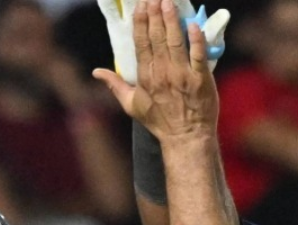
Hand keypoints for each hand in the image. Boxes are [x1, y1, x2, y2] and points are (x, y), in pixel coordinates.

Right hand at [94, 0, 218, 140]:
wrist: (187, 138)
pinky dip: (196, 39)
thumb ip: (115, 85)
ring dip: (171, 19)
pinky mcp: (201, 79)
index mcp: (146, 76)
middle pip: (157, 37)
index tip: (140, 6)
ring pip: (175, 41)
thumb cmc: (160, 122)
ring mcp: (183, 75)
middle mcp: (163, 73)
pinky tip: (192, 24)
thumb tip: (96, 72)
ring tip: (168, 2)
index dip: (141, 22)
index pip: (141, 42)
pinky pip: (199, 55)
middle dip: (155, 14)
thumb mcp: (132, 106)